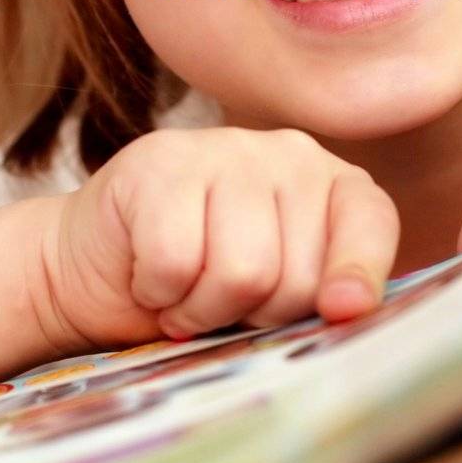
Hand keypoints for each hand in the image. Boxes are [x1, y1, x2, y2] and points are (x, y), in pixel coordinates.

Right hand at [31, 127, 400, 351]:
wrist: (92, 268)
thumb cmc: (198, 288)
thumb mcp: (274, 298)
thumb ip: (320, 296)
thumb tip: (350, 307)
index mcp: (331, 184)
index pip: (370, 221)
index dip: (360, 272)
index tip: (342, 310)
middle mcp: (288, 154)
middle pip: (299, 275)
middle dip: (254, 315)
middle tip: (220, 301)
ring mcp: (224, 148)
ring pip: (242, 273)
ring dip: (202, 310)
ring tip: (184, 292)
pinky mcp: (160, 161)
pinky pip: (177, 263)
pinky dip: (158, 292)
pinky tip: (148, 272)